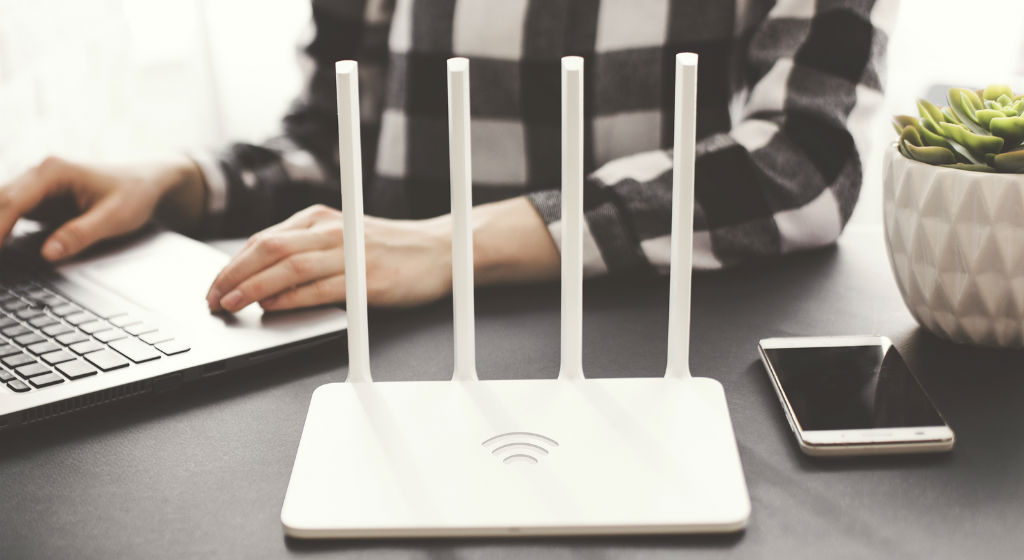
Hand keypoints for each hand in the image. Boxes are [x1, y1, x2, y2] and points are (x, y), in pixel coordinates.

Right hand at [0, 155, 204, 260]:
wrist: (148, 181)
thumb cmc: (134, 194)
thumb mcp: (114, 217)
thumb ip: (80, 234)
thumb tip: (49, 253)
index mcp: (53, 171)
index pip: (13, 202)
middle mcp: (39, 173)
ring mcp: (37, 185)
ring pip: (2, 205)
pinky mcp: (39, 198)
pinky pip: (11, 213)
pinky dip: (2, 228)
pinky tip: (2, 248)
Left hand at [206, 204, 453, 311]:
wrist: (440, 251)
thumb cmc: (390, 249)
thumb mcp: (343, 238)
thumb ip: (307, 251)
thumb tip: (263, 280)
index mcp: (320, 219)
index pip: (264, 239)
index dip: (232, 264)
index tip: (213, 285)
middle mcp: (331, 231)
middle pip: (268, 249)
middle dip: (232, 276)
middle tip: (212, 299)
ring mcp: (350, 254)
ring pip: (287, 267)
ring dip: (252, 287)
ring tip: (231, 304)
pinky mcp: (366, 280)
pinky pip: (319, 288)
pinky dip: (290, 298)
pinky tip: (271, 308)